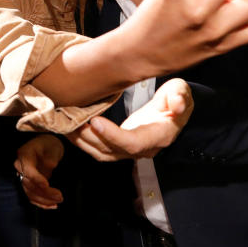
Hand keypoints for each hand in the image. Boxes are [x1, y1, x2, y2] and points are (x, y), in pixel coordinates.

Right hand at [14, 134, 64, 209]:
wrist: (46, 147)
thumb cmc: (49, 145)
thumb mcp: (53, 146)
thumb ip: (51, 156)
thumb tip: (50, 166)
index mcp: (24, 155)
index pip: (28, 170)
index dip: (36, 179)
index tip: (46, 185)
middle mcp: (20, 167)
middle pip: (29, 184)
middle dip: (44, 192)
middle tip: (60, 196)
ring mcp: (23, 177)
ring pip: (30, 193)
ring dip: (44, 200)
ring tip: (59, 201)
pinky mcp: (28, 184)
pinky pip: (32, 196)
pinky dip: (42, 203)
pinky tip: (52, 205)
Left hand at [69, 78, 192, 161]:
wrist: (174, 110)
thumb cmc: (176, 100)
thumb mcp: (182, 93)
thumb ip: (180, 97)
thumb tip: (177, 105)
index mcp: (157, 136)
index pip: (132, 143)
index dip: (112, 135)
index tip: (94, 122)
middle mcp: (142, 148)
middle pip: (111, 151)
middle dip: (88, 138)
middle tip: (71, 120)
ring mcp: (129, 150)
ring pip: (101, 153)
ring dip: (81, 141)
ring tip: (65, 123)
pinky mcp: (119, 147)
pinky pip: (98, 149)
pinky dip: (82, 140)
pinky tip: (71, 127)